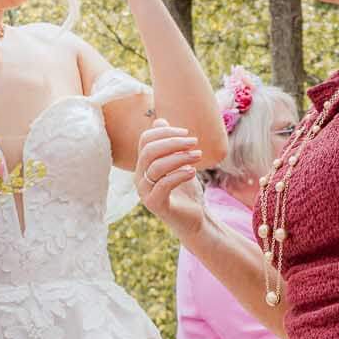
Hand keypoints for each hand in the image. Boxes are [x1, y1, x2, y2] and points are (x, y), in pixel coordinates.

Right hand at [132, 121, 207, 239]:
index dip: (165, 132)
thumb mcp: (179, 163)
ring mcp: (145, 191)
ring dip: (180, 157)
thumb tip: (159, 120)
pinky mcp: (155, 204)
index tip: (186, 133)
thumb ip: (169, 145)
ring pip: (156, 166)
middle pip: (149, 151)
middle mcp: (140, 177)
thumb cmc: (186, 190)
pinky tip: (193, 171)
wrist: (194, 218)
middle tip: (194, 143)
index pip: (146, 140)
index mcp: (144, 164)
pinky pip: (164, 184)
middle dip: (173, 142)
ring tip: (198, 156)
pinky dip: (180, 174)